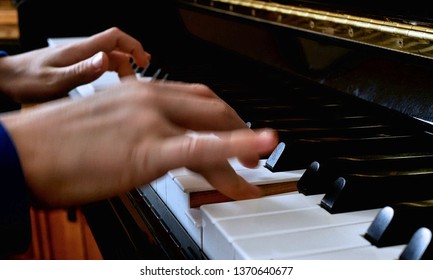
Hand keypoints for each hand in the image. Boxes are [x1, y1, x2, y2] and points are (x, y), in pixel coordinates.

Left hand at [0, 27, 150, 102]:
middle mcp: (81, 51)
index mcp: (79, 51)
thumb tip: (104, 61)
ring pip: (108, 56)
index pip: (114, 38)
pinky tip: (113, 81)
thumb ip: (81, 72)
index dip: (133, 45)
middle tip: (142, 73)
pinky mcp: (74, 65)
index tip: (144, 60)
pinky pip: (98, 64)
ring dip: (123, 66)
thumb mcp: (54, 81)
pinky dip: (112, 70)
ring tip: (130, 81)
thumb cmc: (25, 80)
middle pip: (115, 48)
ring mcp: (77, 58)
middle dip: (133, 58)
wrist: (6, 78)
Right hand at [1, 79, 277, 207]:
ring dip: (241, 148)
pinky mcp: (148, 149)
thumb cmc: (56, 143)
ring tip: (253, 170)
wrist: (21, 152)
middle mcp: (150, 99)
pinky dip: (236, 146)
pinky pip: (203, 146)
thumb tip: (162, 144)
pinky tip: (258, 148)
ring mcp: (151, 121)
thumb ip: (140, 129)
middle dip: (239, 130)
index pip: (196, 97)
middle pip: (212, 108)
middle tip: (253, 152)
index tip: (235, 130)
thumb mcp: (108, 124)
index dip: (223, 115)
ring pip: (213, 128)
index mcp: (140, 92)